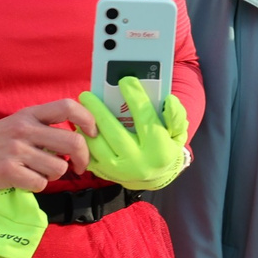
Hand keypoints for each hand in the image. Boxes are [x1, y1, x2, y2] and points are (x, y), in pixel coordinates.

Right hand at [0, 99, 96, 195]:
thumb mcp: (16, 124)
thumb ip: (43, 127)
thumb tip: (79, 140)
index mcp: (29, 115)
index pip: (68, 107)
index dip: (88, 120)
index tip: (92, 133)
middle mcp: (24, 129)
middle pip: (73, 142)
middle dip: (84, 159)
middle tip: (81, 167)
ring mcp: (16, 151)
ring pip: (59, 167)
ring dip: (55, 174)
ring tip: (39, 172)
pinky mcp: (8, 172)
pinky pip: (40, 183)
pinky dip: (37, 185)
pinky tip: (24, 180)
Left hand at [76, 77, 191, 192]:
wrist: (156, 177)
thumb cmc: (166, 148)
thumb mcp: (177, 133)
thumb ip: (175, 116)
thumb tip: (169, 100)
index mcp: (159, 150)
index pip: (146, 120)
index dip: (135, 98)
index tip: (126, 80)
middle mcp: (139, 162)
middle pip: (115, 132)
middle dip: (99, 111)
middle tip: (88, 95)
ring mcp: (120, 170)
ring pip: (97, 145)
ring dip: (86, 126)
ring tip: (82, 109)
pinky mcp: (106, 173)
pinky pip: (89, 155)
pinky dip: (83, 139)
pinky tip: (80, 125)